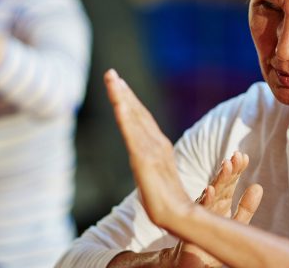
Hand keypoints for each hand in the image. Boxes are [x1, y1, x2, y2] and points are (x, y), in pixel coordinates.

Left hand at [104, 69, 194, 230]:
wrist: (178, 215)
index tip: (118, 84)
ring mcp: (150, 149)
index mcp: (158, 146)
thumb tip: (139, 159)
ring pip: (133, 117)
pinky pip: (132, 133)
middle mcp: (155, 142)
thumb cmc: (167, 202)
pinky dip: (125, 116)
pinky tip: (118, 103)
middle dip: (123, 92)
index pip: (141, 118)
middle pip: (137, 112)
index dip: (129, 100)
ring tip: (111, 79)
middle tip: (110, 73)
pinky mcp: (144, 159)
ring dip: (121, 96)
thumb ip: (148, 163)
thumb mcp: (153, 176)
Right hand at [172, 152, 262, 266]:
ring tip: (227, 165)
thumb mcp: (235, 224)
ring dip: (219, 179)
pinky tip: (210, 190)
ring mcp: (201, 213)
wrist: (190, 261)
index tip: (244, 156)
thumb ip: (246, 208)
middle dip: (229, 170)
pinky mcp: (193, 226)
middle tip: (236, 155)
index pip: (230, 183)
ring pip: (212, 194)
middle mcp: (210, 204)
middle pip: (221, 184)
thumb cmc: (212, 241)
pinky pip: (200, 212)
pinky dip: (205, 200)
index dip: (237, 170)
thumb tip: (258, 186)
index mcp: (221, 202)